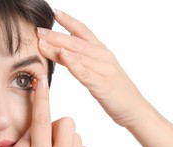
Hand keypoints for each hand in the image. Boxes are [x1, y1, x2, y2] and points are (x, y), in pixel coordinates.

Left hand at [37, 9, 150, 127]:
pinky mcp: (101, 84)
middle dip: (55, 34)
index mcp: (101, 51)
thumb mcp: (98, 71)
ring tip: (42, 40)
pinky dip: (72, 62)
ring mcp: (103, 69)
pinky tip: (62, 55)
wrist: (134, 108)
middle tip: (38, 29)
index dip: (69, 21)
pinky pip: (84, 71)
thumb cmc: (115, 91)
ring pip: (77, 54)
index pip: (83, 31)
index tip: (54, 12)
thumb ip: (83, 61)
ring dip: (58, 46)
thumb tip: (65, 53)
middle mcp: (103, 56)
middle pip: (75, 41)